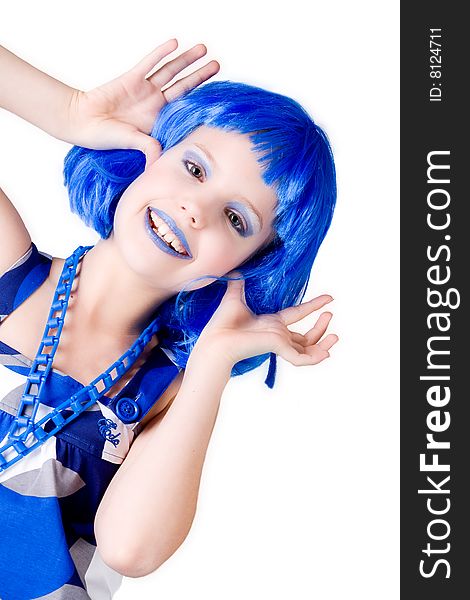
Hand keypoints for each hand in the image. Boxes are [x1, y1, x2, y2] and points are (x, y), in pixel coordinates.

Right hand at [66, 39, 218, 164]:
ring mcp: (144, 90)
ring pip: (170, 71)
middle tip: (217, 65)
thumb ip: (148, 148)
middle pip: (183, 87)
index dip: (199, 103)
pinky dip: (162, 53)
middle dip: (200, 76)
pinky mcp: (132, 78)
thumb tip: (160, 161)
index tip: (217, 97)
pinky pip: (150, 62)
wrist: (81, 122)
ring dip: (186, 60)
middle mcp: (154, 104)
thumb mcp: (131, 143)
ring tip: (203, 49)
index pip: (183, 110)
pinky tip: (175, 43)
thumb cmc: (103, 137)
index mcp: (157, 122)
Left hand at [193, 274, 337, 367]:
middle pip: (306, 336)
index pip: (297, 315)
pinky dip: (315, 358)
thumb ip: (239, 284)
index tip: (328, 298)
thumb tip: (238, 269)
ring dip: (323, 343)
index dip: (313, 306)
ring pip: (307, 349)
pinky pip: (301, 359)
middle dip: (321, 327)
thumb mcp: (235, 297)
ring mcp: (279, 343)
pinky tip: (327, 353)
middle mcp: (277, 334)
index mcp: (271, 324)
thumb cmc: (222, 323)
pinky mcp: (278, 349)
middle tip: (330, 314)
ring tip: (336, 336)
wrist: (216, 339)